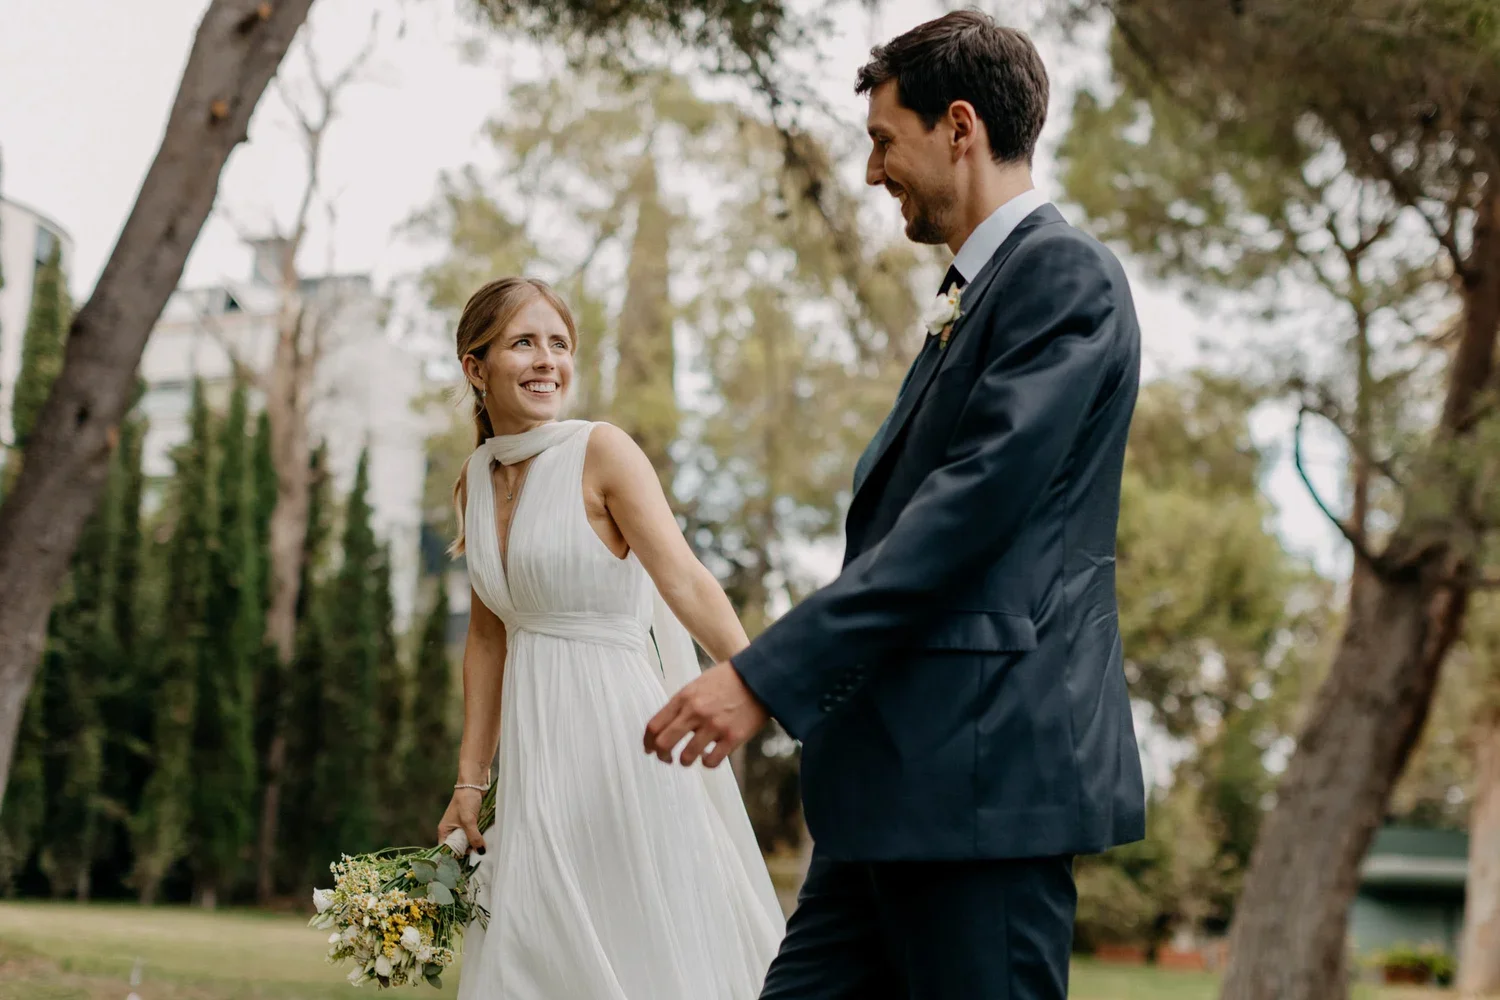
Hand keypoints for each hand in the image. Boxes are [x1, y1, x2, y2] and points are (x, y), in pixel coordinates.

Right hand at [436, 788, 485, 854]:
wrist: (473, 784)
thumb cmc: (466, 800)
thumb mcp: (468, 821)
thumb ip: (473, 837)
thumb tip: (480, 851)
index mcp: (444, 831)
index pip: (445, 850)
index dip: (453, 857)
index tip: (464, 864)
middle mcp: (451, 831)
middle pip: (457, 848)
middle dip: (467, 851)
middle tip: (477, 855)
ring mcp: (461, 827)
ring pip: (467, 842)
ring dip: (474, 844)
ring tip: (482, 848)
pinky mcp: (470, 823)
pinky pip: (473, 835)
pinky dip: (478, 837)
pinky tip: (485, 840)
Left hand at [644, 662, 768, 767]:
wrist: (760, 676)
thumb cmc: (727, 681)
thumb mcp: (698, 685)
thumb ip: (681, 705)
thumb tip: (665, 729)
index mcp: (684, 697)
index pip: (654, 725)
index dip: (648, 742)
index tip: (650, 749)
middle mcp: (696, 712)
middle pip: (664, 743)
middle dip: (661, 755)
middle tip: (666, 759)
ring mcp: (714, 725)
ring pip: (686, 757)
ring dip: (684, 761)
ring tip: (687, 759)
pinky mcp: (732, 737)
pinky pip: (711, 761)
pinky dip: (706, 763)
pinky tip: (708, 757)